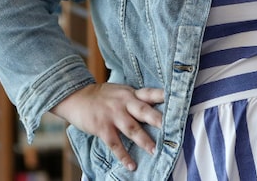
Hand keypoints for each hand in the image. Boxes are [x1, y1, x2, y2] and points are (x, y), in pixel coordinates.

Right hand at [50, 83, 164, 170]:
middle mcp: (124, 103)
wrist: (77, 96)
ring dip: (144, 141)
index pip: (151, 93)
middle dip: (158, 120)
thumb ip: (137, 98)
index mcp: (131, 93)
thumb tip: (158, 105)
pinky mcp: (102, 127)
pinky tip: (131, 165)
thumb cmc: (102, 96)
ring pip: (132, 129)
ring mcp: (113, 115)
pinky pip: (115, 144)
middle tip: (172, 128)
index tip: (179, 102)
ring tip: (155, 151)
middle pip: (144, 111)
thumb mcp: (121, 91)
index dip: (165, 97)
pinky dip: (123, 155)